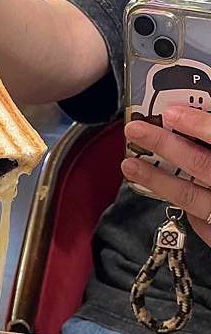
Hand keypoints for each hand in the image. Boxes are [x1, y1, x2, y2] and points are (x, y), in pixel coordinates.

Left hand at [123, 107, 210, 245]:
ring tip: (130, 165)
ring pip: (190, 196)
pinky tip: (160, 189)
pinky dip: (180, 202)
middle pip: (201, 164)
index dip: (199, 125)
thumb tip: (205, 117)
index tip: (172, 113)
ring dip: (157, 179)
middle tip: (136, 130)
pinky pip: (199, 220)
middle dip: (165, 145)